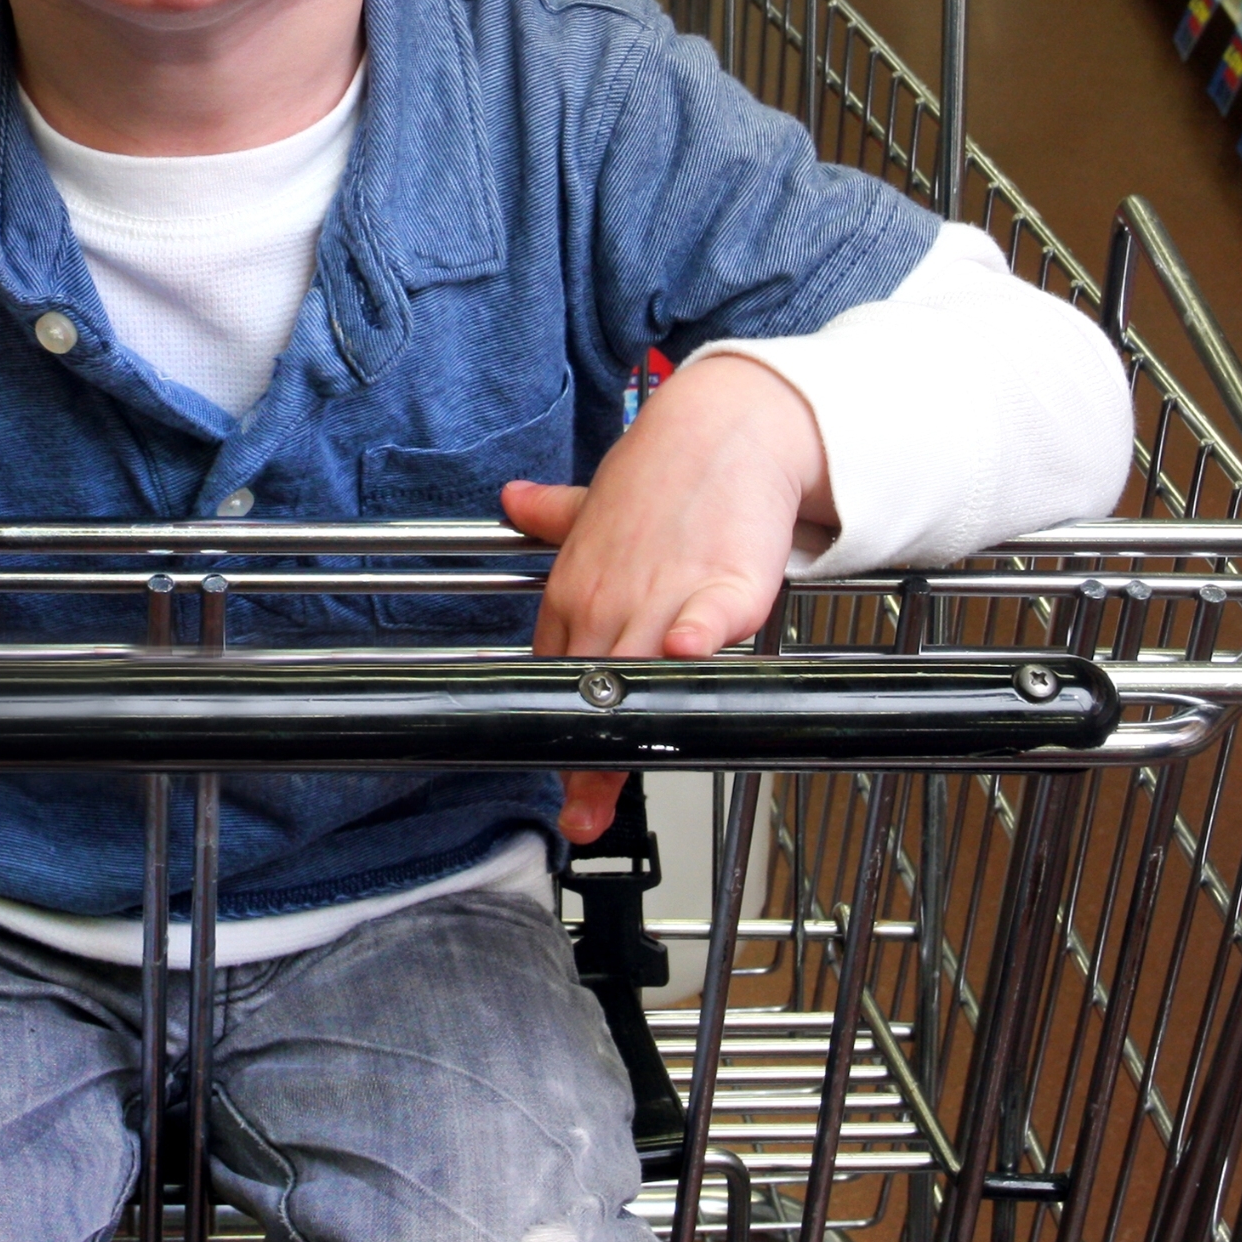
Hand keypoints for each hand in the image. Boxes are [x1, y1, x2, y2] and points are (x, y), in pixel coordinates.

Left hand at [499, 354, 824, 843]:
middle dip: (587, 762)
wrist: (726, 426)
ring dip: (628, 732)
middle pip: (589, 695)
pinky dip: (692, 639)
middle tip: (583, 815)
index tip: (561, 784)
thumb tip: (515, 501)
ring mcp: (661, 591)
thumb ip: (554, 516)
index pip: (551, 680)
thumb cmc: (665, 473)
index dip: (558, 736)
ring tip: (614, 788)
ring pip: (636, 674)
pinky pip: (702, 618)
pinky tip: (682, 659)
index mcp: (571, 592)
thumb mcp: (596, 500)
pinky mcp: (723, 581)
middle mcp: (606, 598)